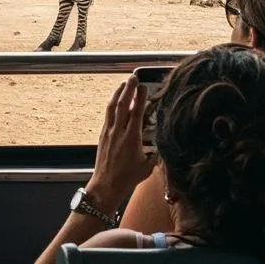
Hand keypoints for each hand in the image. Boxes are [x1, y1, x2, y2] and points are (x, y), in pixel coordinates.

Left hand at [85, 77, 154, 211]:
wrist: (106, 186)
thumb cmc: (128, 178)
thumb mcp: (148, 166)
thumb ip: (155, 153)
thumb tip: (162, 144)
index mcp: (131, 138)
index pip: (136, 113)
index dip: (140, 98)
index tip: (144, 86)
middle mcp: (118, 132)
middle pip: (122, 105)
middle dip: (128, 89)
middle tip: (133, 77)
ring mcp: (108, 133)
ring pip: (112, 108)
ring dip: (118, 94)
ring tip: (124, 84)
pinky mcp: (103, 136)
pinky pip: (107, 116)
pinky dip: (112, 105)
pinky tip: (115, 101)